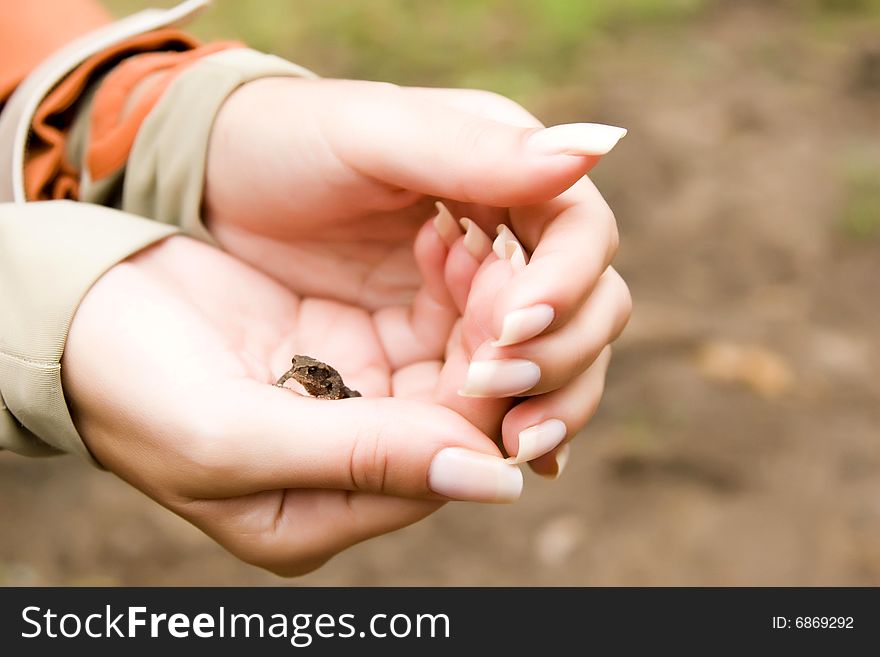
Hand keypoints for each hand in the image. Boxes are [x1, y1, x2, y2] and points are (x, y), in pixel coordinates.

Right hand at [62, 236, 521, 575]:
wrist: (72, 313)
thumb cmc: (129, 387)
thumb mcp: (232, 436)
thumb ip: (361, 461)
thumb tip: (494, 479)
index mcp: (316, 519)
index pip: (437, 474)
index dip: (486, 404)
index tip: (509, 327)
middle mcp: (345, 475)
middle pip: (456, 422)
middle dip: (490, 349)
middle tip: (501, 267)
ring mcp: (347, 411)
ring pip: (449, 370)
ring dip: (473, 311)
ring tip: (471, 241)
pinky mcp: (343, 355)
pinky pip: (421, 330)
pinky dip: (443, 289)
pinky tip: (445, 238)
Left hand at [203, 78, 630, 471]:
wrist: (199, 190)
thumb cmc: (277, 143)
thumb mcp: (366, 135)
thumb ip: (473, 152)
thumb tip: (598, 149)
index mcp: (503, 172)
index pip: (580, 235)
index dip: (564, 285)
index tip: (511, 322)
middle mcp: (503, 238)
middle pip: (587, 308)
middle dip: (557, 351)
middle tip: (493, 378)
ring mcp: (469, 299)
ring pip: (550, 360)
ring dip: (543, 399)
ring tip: (506, 435)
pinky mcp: (429, 348)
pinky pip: (491, 392)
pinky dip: (504, 423)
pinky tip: (500, 451)